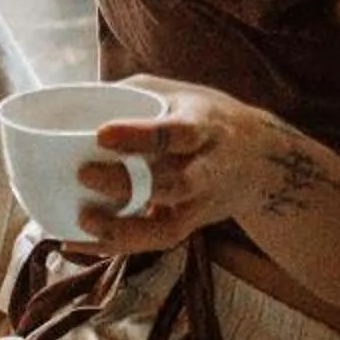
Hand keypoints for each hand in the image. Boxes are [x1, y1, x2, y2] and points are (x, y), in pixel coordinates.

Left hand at [75, 77, 277, 251]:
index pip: (177, 133)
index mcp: (206, 126)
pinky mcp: (190, 226)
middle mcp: (209, 169)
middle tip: (83, 173)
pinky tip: (77, 243)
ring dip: (123, 228)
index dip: (140, 136)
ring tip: (83, 220)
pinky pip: (154, 242)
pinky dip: (116, 245)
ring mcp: (201, 204)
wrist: (264, 161)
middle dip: (128, 183)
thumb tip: (75, 98)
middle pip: (173, 184)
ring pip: (167, 226)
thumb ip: (132, 95)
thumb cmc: (207, 118)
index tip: (100, 133)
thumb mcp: (179, 94)